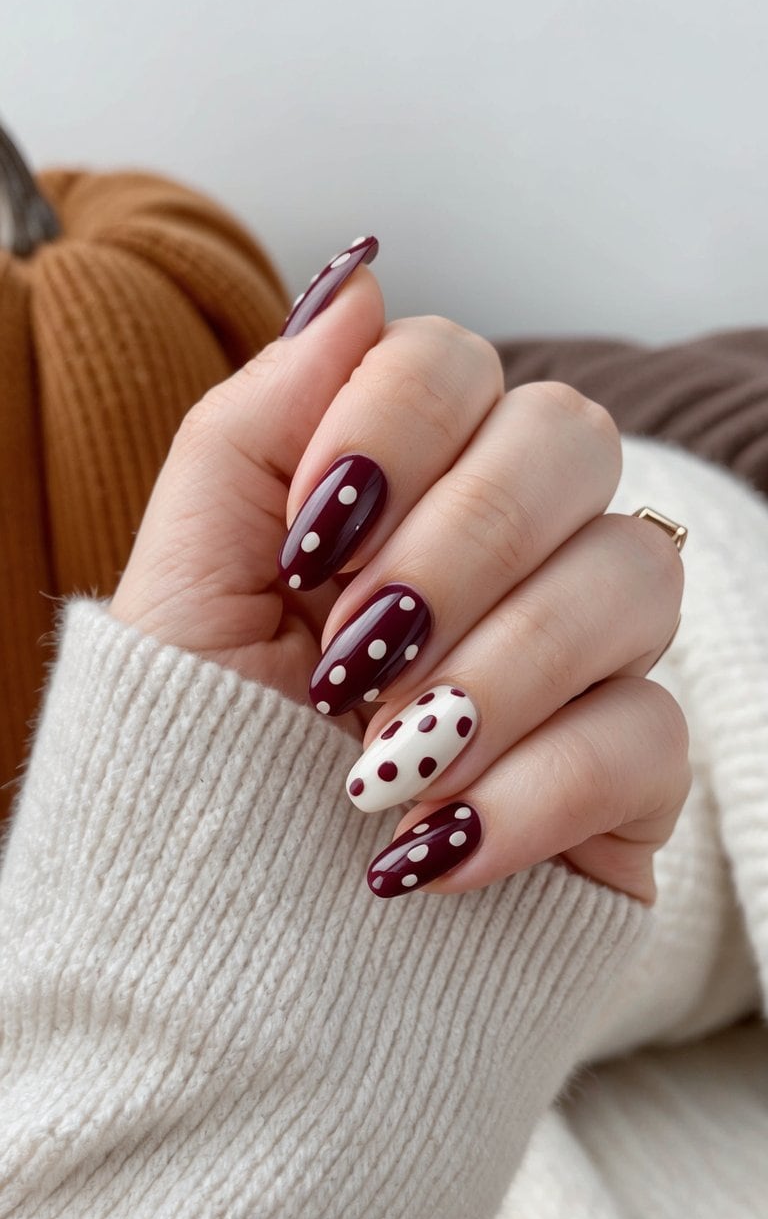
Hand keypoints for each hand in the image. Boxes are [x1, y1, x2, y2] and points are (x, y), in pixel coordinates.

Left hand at [110, 241, 688, 904]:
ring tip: (379, 769)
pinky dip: (529, 793)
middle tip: (350, 660)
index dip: (390, 428)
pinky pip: (648, 732)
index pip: (454, 363)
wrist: (234, 941)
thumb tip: (356, 277)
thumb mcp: (186, 588)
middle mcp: (508, 547)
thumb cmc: (203, 756)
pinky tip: (430, 853)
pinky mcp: (631, 769)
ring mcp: (583, 653)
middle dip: (455, 547)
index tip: (309, 541)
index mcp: (400, 489)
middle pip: (569, 437)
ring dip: (493, 674)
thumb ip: (253, 425)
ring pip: (634, 572)